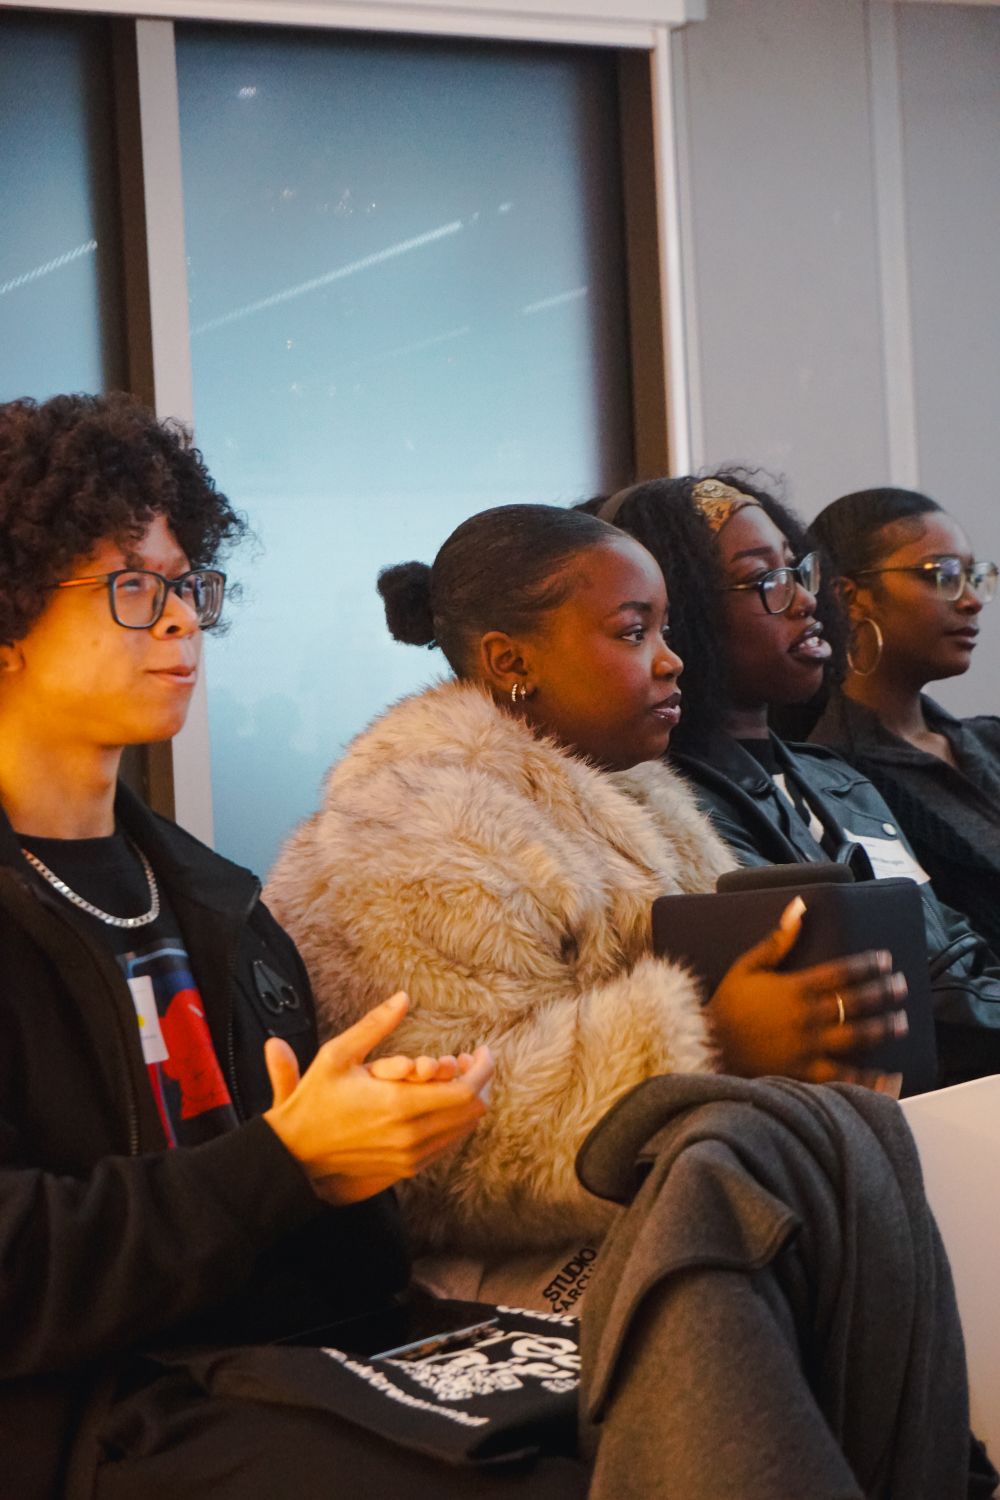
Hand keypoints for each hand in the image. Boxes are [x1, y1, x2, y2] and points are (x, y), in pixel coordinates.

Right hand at [263, 993, 492, 1204]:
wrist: (296, 1156)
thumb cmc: (314, 1101)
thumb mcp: (337, 1055)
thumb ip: (374, 1025)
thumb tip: (403, 997)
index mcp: (398, 1105)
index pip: (465, 1092)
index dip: (482, 1069)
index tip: (481, 1050)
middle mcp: (411, 1135)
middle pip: (473, 1111)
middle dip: (480, 1080)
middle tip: (470, 1059)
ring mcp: (411, 1156)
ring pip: (463, 1129)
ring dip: (469, 1100)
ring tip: (456, 1075)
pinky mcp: (408, 1168)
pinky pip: (448, 1144)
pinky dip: (455, 1120)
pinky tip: (441, 1099)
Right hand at [706, 896, 909, 1086]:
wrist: (707, 1045)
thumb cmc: (728, 1004)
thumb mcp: (747, 966)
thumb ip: (778, 940)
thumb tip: (800, 907)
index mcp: (794, 988)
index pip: (840, 973)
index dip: (866, 965)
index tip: (885, 960)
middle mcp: (806, 1016)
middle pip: (854, 1002)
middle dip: (882, 993)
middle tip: (901, 986)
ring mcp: (808, 1046)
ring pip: (855, 1036)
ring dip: (882, 1028)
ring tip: (901, 1021)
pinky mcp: (805, 1073)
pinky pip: (844, 1077)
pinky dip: (870, 1079)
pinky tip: (893, 1077)